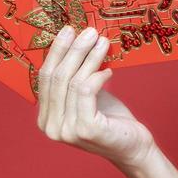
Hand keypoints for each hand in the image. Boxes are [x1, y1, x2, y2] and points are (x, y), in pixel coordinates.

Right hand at [35, 25, 155, 169]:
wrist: (133, 147)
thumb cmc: (111, 119)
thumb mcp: (88, 96)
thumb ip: (75, 77)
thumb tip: (76, 41)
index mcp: (45, 118)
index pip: (44, 78)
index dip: (56, 52)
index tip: (69, 30)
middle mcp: (50, 127)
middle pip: (57, 77)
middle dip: (73, 50)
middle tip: (89, 31)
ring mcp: (66, 130)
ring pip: (73, 82)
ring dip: (89, 58)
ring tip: (102, 42)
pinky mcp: (85, 129)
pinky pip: (86, 91)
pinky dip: (97, 75)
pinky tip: (109, 70)